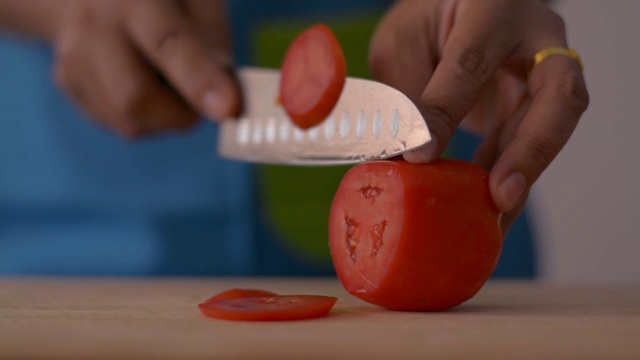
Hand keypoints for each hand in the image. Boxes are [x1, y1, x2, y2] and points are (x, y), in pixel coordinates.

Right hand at [51, 0, 240, 137]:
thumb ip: (214, 38)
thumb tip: (228, 94)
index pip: (168, 43)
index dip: (200, 79)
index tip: (229, 108)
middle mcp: (94, 28)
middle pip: (136, 98)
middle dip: (183, 114)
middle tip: (207, 102)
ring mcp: (74, 61)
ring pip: (129, 120)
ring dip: (167, 118)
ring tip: (171, 82)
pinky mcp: (69, 86)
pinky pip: (120, 123)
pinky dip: (149, 117)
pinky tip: (147, 83)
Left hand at [369, 0, 588, 231]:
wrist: (461, 8)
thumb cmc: (430, 19)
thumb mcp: (404, 41)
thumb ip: (408, 90)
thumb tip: (407, 156)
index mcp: (491, 10)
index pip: (471, 62)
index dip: (446, 110)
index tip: (421, 154)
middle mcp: (533, 39)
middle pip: (557, 96)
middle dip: (531, 151)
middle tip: (501, 196)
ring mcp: (542, 72)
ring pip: (551, 128)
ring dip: (522, 178)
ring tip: (493, 223)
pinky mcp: (535, 104)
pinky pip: (529, 143)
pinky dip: (509, 177)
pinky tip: (487, 210)